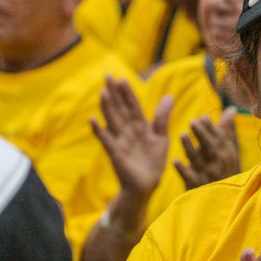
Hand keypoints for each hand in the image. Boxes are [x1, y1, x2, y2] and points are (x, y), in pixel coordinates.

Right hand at [90, 76, 172, 199]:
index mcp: (139, 126)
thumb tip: (168, 95)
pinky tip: (92, 119)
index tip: (123, 79)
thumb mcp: (161, 136)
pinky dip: (99, 130)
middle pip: (120, 109)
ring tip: (102, 92)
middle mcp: (127, 131)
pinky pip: (105, 139)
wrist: (147, 184)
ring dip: (107, 107)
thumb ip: (162, 117)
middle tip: (107, 75)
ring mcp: (120, 141)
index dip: (128, 93)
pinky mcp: (115, 153)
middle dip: (114, 93)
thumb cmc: (153, 161)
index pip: (133, 106)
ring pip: (112, 120)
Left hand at [176, 107, 238, 188]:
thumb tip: (231, 109)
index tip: (202, 117)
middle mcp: (219, 165)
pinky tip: (175, 161)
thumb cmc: (223, 171)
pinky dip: (183, 170)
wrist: (219, 201)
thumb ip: (226, 130)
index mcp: (228, 155)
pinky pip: (189, 177)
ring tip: (182, 135)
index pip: (220, 140)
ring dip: (190, 148)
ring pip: (199, 160)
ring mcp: (208, 177)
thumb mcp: (228, 152)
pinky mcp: (196, 187)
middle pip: (210, 148)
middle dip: (202, 135)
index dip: (211, 128)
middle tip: (192, 122)